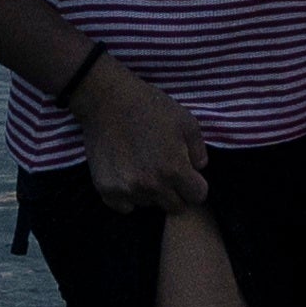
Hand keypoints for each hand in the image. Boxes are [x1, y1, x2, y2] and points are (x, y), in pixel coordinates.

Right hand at [70, 58, 209, 213]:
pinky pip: (125, 206)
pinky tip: (127, 175)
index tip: (187, 173)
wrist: (106, 100)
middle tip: (165, 170)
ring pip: (149, 204)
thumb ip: (199, 150)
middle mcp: (152, 186)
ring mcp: (127, 190)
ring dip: (151, 192)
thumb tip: (199, 169)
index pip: (198, 196)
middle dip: (175, 191)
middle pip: (175, 206)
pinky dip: (128, 196)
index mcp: (174, 170)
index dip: (195, 184)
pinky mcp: (106, 190)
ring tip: (143, 167)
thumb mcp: (186, 121)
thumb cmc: (149, 106)